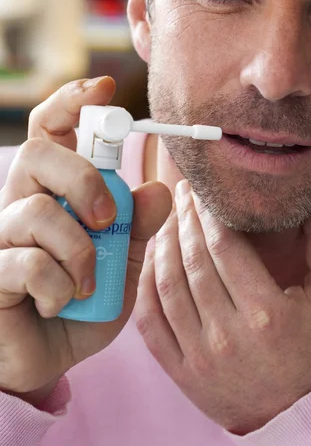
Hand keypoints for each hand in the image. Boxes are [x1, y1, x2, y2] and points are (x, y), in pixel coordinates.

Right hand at [0, 77, 171, 404]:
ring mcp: (2, 236)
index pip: (54, 129)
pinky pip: (26, 263)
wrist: (49, 358)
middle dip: (83, 179)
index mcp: (56, 191)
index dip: (73, 101)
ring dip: (77, 248)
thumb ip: (138, 226)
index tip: (104, 87)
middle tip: (107, 217)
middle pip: (39, 153)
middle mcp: (23, 203)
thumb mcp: (124, 262)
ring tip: (90, 280)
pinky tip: (59, 302)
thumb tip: (159, 189)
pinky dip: (57, 285)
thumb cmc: (85, 303)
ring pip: (35, 209)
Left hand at [135, 179, 310, 435]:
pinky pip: (150, 321)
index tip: (203, 190)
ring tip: (166, 219)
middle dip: (184, 219)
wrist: (299, 417)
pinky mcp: (181, 372)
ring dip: (162, 245)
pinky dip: (144, 285)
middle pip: (193, 260)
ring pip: (166, 286)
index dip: (208, 211)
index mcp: (267, 314)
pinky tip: (150, 260)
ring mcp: (200, 357)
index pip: (224, 246)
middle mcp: (229, 335)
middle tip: (182, 194)